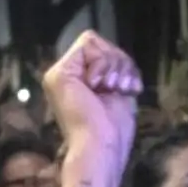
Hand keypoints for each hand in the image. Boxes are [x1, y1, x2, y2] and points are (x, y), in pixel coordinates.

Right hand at [42, 31, 142, 158]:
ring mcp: (59, 75)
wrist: (101, 144)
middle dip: (120, 62)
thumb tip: (120, 58)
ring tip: (112, 88)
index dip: (123, 64)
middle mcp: (67, 77)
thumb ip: (116, 71)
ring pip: (93, 42)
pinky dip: (101, 63)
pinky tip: (98, 85)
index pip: (103, 53)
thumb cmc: (113, 128)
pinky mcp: (57, 74)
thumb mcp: (120, 90)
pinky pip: (86, 45)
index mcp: (80, 83)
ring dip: (113, 64)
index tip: (130, 88)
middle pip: (99, 44)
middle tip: (120, 87)